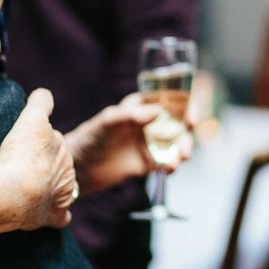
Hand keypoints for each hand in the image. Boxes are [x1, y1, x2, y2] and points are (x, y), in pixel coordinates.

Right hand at [0, 88, 77, 229]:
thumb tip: (44, 96)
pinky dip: (56, 214)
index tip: (29, 144)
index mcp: (62, 148)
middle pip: (57, 163)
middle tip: (21, 165)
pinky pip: (60, 216)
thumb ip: (41, 102)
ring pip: (60, 187)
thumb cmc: (22, 153)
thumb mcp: (32, 118)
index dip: (41, 140)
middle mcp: (67, 170)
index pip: (54, 139)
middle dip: (45, 164)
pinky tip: (45, 212)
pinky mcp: (54, 216)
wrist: (15, 191)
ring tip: (25, 187)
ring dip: (49, 187)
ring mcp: (62, 195)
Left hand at [65, 93, 193, 195]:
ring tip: (182, 156)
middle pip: (175, 122)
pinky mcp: (146, 163)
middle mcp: (146, 124)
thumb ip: (130, 116)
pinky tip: (171, 168)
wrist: (77, 168)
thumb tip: (157, 111)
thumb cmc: (88, 138)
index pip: (165, 100)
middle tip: (189, 134)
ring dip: (182, 147)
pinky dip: (172, 164)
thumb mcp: (107, 123)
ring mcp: (147, 144)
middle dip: (187, 128)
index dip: (183, 104)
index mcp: (137, 108)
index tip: (191, 114)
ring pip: (174, 143)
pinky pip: (166, 162)